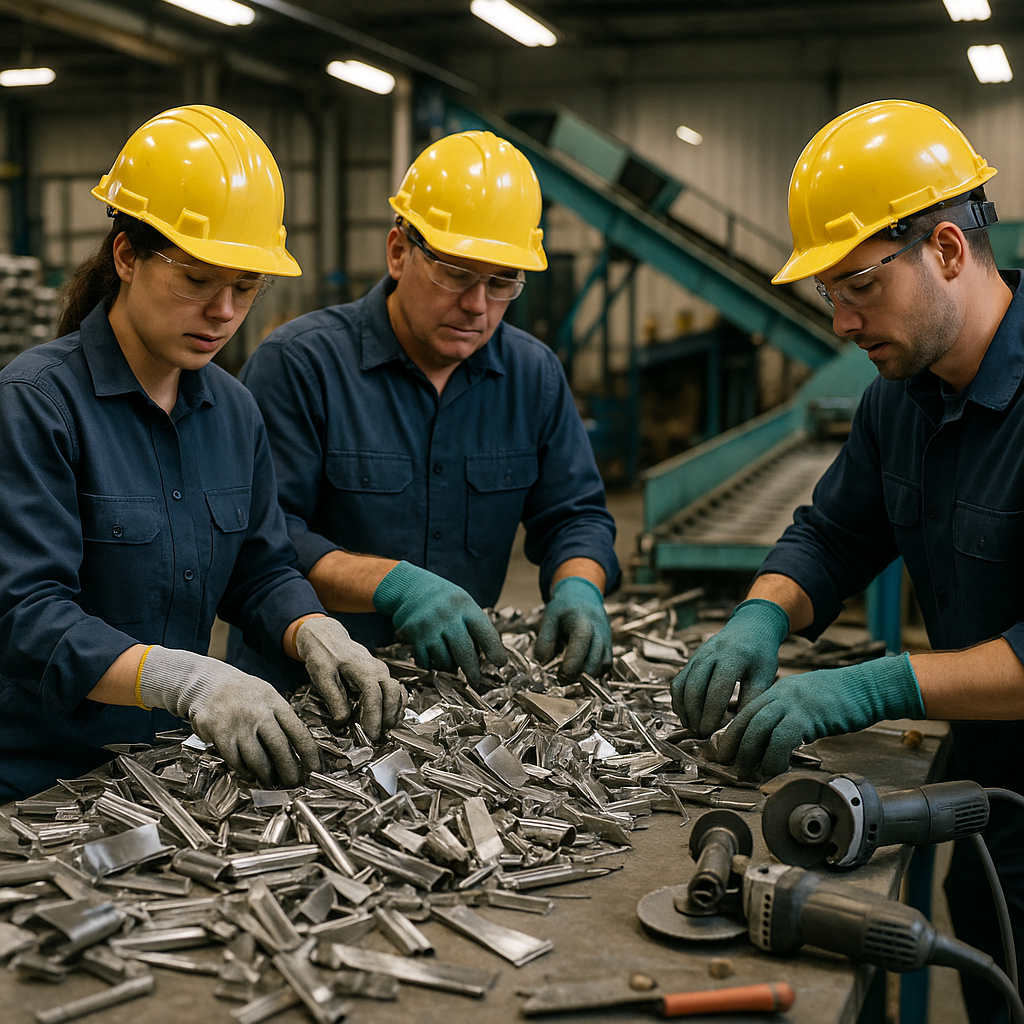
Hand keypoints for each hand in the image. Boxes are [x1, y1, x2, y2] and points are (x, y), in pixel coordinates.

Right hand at [138, 646, 318, 787]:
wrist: (207, 682)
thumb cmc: (242, 693)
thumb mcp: (266, 696)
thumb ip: (281, 717)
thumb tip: (300, 746)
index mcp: (274, 703)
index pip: (298, 731)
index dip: (309, 753)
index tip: (316, 769)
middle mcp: (258, 713)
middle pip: (279, 748)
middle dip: (289, 770)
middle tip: (294, 783)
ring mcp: (238, 724)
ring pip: (257, 759)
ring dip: (266, 775)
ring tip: (271, 782)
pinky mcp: (219, 733)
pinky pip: (235, 760)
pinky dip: (243, 769)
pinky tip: (248, 772)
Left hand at [295, 617, 404, 741]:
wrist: (328, 637)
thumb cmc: (324, 655)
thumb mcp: (322, 675)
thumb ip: (333, 698)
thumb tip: (343, 722)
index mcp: (363, 668)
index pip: (374, 695)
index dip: (375, 716)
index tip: (372, 735)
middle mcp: (378, 669)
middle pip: (393, 693)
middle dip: (389, 716)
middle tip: (378, 737)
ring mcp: (382, 672)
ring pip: (398, 693)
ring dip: (394, 712)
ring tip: (385, 731)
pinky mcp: (382, 676)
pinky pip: (396, 691)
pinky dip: (395, 706)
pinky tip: (388, 720)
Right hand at [373, 561, 507, 682]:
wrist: (411, 588)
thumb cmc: (446, 601)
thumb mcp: (465, 604)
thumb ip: (477, 627)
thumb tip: (492, 657)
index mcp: (466, 607)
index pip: (485, 632)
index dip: (494, 650)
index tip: (500, 664)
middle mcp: (447, 617)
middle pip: (464, 652)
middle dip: (472, 671)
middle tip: (476, 682)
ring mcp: (429, 627)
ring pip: (444, 661)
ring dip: (450, 667)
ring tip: (451, 661)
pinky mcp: (413, 636)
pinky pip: (426, 662)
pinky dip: (432, 665)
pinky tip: (434, 657)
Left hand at [534, 576, 611, 679]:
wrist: (582, 595)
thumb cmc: (565, 607)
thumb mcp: (549, 618)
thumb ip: (544, 640)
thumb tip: (542, 662)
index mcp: (582, 623)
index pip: (580, 647)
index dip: (571, 666)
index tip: (559, 677)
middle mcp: (599, 631)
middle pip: (595, 661)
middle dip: (579, 675)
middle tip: (562, 678)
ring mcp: (607, 639)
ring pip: (603, 665)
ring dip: (588, 675)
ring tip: (571, 675)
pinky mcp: (609, 646)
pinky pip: (607, 664)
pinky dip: (596, 672)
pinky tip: (582, 671)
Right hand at [670, 598, 789, 735]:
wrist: (749, 627)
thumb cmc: (760, 654)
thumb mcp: (764, 674)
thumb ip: (753, 698)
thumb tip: (740, 726)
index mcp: (733, 656)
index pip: (717, 687)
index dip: (711, 711)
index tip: (711, 731)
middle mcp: (710, 654)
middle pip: (694, 686)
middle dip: (694, 713)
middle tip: (700, 733)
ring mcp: (697, 656)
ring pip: (682, 685)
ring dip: (684, 709)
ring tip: (692, 728)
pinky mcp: (690, 661)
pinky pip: (678, 682)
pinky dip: (679, 701)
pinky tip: (687, 716)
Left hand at [715, 653, 925, 779]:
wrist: (870, 688)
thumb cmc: (844, 701)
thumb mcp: (809, 706)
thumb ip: (791, 719)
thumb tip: (776, 743)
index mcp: (780, 691)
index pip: (747, 712)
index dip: (732, 733)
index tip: (725, 751)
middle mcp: (781, 694)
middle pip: (747, 719)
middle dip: (734, 745)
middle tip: (730, 766)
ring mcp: (793, 702)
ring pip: (758, 728)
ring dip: (750, 753)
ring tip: (748, 773)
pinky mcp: (807, 714)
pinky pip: (781, 738)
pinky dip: (773, 757)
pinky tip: (774, 769)